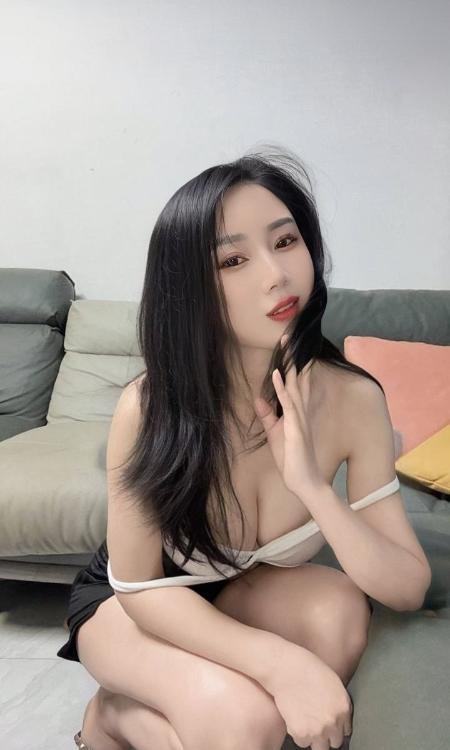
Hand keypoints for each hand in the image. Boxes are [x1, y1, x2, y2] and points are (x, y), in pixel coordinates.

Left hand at [253, 334, 324, 497]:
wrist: (303, 481)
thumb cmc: (291, 459)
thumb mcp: (274, 433)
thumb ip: (267, 416)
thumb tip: (258, 398)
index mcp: (296, 411)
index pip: (294, 383)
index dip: (291, 364)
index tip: (287, 346)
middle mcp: (300, 410)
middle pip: (296, 378)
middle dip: (293, 358)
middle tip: (288, 336)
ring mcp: (299, 417)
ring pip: (294, 385)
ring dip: (289, 365)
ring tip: (285, 346)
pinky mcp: (295, 427)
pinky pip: (288, 403)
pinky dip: (283, 387)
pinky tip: (278, 374)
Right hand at [264, 641, 353, 749]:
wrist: (285, 668)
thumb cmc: (307, 668)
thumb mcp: (333, 682)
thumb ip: (340, 703)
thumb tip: (340, 716)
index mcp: (344, 708)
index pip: (346, 731)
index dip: (335, 726)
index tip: (328, 722)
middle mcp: (333, 722)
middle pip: (335, 742)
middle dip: (326, 734)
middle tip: (315, 722)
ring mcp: (318, 729)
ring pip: (319, 747)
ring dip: (314, 737)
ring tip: (305, 721)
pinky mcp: (301, 733)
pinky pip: (302, 742)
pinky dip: (298, 735)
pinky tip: (295, 719)